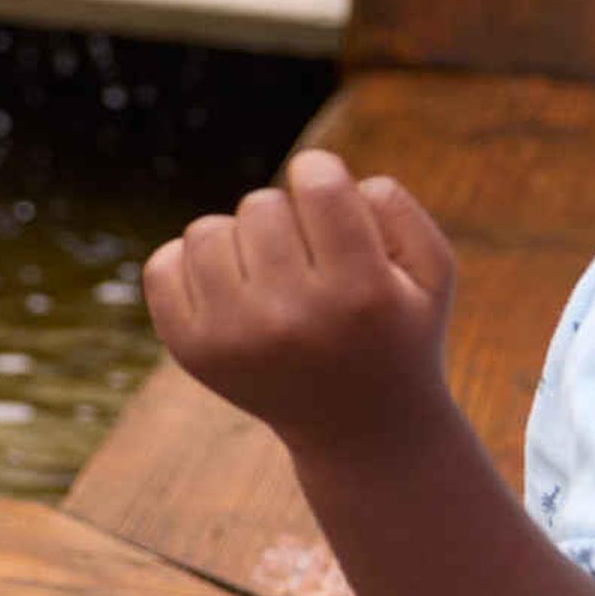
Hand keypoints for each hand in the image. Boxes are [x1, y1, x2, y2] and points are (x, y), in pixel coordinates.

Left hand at [145, 149, 458, 455]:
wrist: (362, 429)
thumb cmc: (395, 330)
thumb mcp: (431, 271)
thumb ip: (394, 205)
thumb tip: (319, 166)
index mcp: (361, 294)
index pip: (317, 186)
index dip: (319, 172)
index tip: (326, 193)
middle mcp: (292, 319)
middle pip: (260, 204)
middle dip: (286, 218)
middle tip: (310, 259)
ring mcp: (234, 338)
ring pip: (207, 230)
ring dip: (239, 241)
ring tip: (273, 276)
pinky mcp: (191, 351)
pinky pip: (162, 265)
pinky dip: (191, 265)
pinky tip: (232, 289)